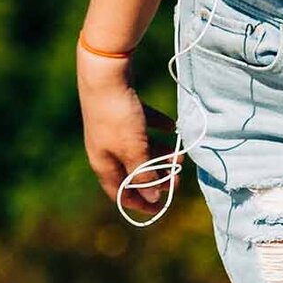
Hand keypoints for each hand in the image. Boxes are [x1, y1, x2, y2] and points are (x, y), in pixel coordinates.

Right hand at [79, 60, 179, 211]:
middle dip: (157, 176)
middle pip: (133, 171)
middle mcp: (105, 149)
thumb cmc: (118, 115)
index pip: (120, 193)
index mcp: (103, 163)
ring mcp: (112, 129)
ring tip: (180, 152)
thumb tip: (152, 199)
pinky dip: (157, 128)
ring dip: (160, 153)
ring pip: (139, 149)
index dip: (140, 203)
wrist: (106, 73)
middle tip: (179, 177)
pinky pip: (142, 125)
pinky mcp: (120, 110)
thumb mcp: (134, 149)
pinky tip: (171, 126)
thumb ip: (144, 175)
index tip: (161, 209)